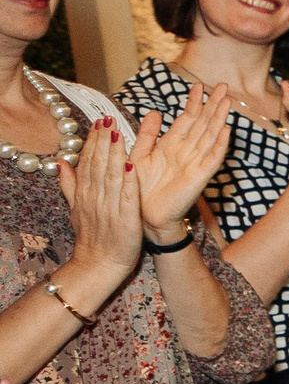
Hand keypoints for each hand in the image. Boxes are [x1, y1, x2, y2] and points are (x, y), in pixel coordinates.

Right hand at [59, 116, 141, 281]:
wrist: (98, 265)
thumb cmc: (92, 236)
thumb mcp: (76, 209)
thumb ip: (70, 185)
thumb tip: (61, 162)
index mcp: (85, 193)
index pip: (88, 162)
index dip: (93, 141)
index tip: (99, 122)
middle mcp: (95, 198)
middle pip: (98, 164)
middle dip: (103, 140)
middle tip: (107, 119)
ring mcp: (110, 208)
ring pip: (111, 176)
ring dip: (114, 154)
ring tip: (118, 134)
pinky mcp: (125, 219)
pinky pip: (127, 198)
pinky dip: (129, 182)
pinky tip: (132, 166)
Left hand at [132, 85, 231, 238]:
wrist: (143, 215)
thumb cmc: (140, 188)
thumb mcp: (139, 154)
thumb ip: (147, 134)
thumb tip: (154, 111)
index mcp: (171, 145)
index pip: (186, 119)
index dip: (193, 102)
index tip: (198, 86)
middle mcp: (186, 152)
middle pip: (203, 124)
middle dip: (212, 104)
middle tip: (222, 86)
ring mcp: (194, 163)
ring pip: (210, 136)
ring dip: (219, 119)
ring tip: (227, 101)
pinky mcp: (199, 177)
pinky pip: (212, 158)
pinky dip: (219, 145)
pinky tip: (226, 130)